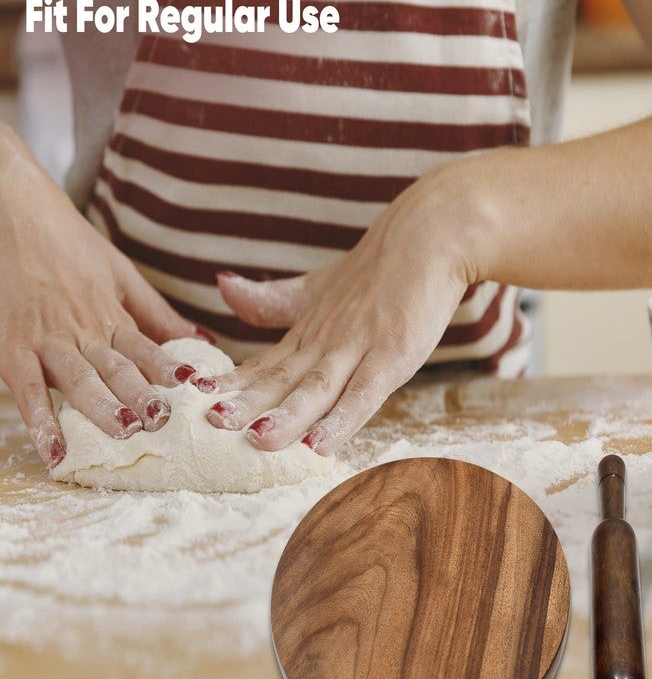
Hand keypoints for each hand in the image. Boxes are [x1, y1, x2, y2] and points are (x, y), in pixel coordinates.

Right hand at [0, 124, 208, 466]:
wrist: (13, 212)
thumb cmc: (69, 244)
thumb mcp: (120, 273)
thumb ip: (157, 313)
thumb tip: (204, 340)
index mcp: (111, 315)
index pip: (147, 349)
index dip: (171, 371)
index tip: (197, 392)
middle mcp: (83, 331)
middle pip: (117, 368)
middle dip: (142, 396)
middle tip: (165, 422)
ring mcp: (47, 341)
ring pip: (78, 379)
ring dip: (101, 407)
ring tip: (124, 432)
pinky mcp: (12, 348)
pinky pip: (28, 390)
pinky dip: (40, 422)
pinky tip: (54, 452)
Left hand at [208, 165, 476, 454]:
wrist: (432, 233)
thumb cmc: (379, 267)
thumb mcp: (318, 287)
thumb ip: (272, 299)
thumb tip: (222, 285)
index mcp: (307, 332)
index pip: (261, 365)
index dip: (228, 384)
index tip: (192, 401)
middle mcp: (324, 341)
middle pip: (279, 379)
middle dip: (245, 403)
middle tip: (208, 424)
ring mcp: (358, 348)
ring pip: (315, 388)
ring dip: (285, 415)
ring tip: (256, 438)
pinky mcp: (393, 355)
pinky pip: (364, 394)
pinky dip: (342, 421)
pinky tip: (320, 446)